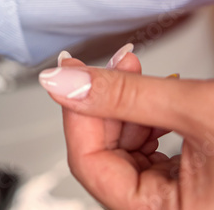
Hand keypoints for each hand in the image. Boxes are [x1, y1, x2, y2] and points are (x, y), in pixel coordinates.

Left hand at [39, 45, 213, 208]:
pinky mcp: (196, 184)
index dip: (75, 112)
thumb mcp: (195, 109)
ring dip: (125, 107)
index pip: (89, 165)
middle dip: (103, 104)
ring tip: (133, 70)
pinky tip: (152, 93)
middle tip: (111, 63)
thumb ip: (125, 96)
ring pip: (127, 152)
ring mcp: (184, 200)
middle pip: (106, 157)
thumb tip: (63, 81)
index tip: (71, 72)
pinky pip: (152, 154)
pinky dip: (146, 119)